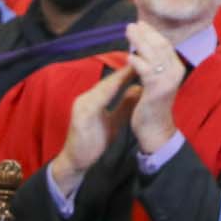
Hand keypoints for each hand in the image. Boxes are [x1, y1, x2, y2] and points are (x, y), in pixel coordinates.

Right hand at [47, 64, 135, 198]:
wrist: (75, 162)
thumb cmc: (94, 141)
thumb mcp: (114, 121)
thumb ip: (124, 105)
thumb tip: (138, 89)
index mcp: (93, 99)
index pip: (113, 82)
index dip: (129, 72)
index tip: (145, 62)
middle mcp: (86, 99)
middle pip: (108, 82)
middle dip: (125, 70)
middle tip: (142, 58)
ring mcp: (81, 107)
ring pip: (102, 89)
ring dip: (118, 78)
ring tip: (134, 68)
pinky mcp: (80, 117)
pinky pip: (95, 102)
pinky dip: (108, 92)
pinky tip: (119, 86)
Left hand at [124, 22, 182, 153]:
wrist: (155, 130)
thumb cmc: (152, 106)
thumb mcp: (155, 82)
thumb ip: (151, 67)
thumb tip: (140, 50)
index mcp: (175, 68)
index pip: (164, 44)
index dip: (152, 33)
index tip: (139, 24)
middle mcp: (175, 71)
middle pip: (160, 45)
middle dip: (145, 34)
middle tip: (131, 25)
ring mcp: (168, 80)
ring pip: (153, 55)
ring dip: (140, 42)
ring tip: (128, 33)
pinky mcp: (157, 90)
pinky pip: (147, 72)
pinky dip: (137, 63)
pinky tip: (128, 57)